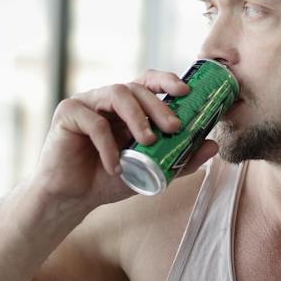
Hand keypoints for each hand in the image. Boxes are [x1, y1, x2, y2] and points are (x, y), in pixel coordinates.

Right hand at [33, 70, 216, 209]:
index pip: (148, 82)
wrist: (71, 199)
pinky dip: (108, 144)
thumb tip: (213, 146)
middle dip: (159, 105)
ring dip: (137, 117)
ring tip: (149, 142)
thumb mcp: (150, 172)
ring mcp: (86, 103)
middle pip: (136, 87)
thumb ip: (180, 160)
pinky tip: (115, 166)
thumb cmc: (108, 180)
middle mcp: (106, 99)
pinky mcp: (67, 113)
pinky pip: (93, 121)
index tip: (186, 92)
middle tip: (175, 128)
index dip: (167, 80)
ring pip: (116, 94)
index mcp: (126, 107)